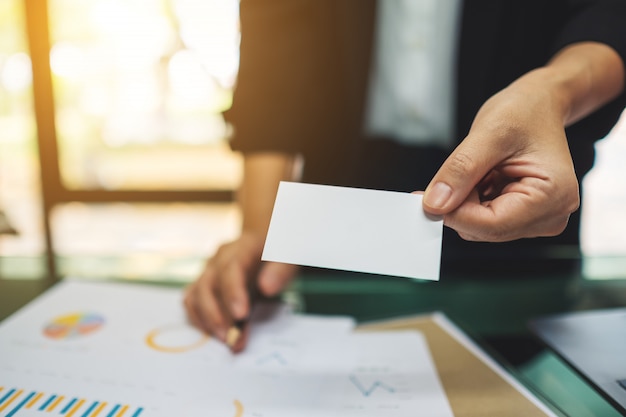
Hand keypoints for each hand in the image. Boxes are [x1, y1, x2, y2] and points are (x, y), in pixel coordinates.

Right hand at [184, 231, 298, 350]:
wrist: (268, 245)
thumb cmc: (279, 253)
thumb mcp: (291, 258)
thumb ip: (281, 271)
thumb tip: (266, 287)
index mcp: (244, 246)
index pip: (232, 267)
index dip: (233, 292)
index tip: (241, 315)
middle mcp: (221, 257)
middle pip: (209, 283)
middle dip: (218, 313)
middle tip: (232, 337)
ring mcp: (209, 269)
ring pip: (196, 293)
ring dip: (207, 319)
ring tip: (226, 339)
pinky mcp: (204, 282)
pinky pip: (191, 300)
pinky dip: (199, 318)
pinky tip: (213, 333)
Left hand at [422, 69, 579, 240]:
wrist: (538, 105)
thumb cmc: (524, 112)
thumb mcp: (488, 133)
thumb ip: (460, 170)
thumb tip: (436, 204)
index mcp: (553, 195)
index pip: (493, 225)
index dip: (455, 214)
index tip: (428, 199)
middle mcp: (552, 214)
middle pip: (486, 230)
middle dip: (462, 205)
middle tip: (461, 171)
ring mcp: (539, 219)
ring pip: (482, 228)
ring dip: (468, 201)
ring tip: (482, 170)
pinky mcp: (524, 217)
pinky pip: (485, 221)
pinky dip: (474, 201)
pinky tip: (485, 178)